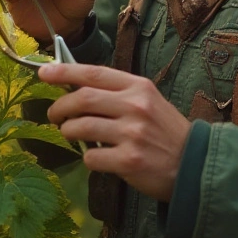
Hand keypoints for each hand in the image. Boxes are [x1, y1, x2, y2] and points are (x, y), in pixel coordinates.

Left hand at [38, 62, 190, 201]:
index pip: (94, 74)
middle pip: (82, 99)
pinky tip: (98, 159)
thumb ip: (117, 94)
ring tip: (71, 135)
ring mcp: (132, 134)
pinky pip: (91, 157)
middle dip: (60, 107)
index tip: (43, 72)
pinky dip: (88, 158)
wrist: (194, 165)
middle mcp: (135, 107)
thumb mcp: (148, 102)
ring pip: (80, 128)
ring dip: (68, 132)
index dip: (64, 71)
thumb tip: (75, 89)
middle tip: (54, 115)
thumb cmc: (165, 132)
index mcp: (139, 87)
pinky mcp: (129, 161)